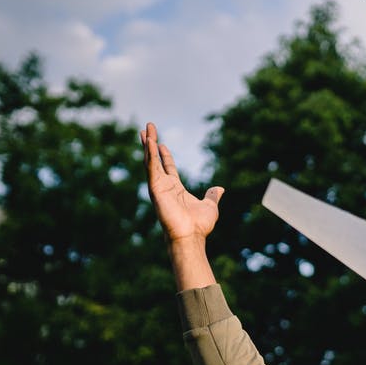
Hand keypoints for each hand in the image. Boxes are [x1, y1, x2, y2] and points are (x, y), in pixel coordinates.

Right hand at [140, 122, 222, 243]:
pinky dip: (150, 154)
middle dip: (151, 144)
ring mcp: (158, 186)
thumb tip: (220, 189)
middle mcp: (164, 186)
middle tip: (147, 129)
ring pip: (151, 161)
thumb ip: (212, 196)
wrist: (191, 236)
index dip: (163, 154)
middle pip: (155, 160)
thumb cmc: (199, 225)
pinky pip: (152, 168)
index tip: (161, 142)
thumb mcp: (210, 205)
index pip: (167, 167)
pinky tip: (150, 142)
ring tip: (145, 129)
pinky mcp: (156, 188)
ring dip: (148, 144)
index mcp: (175, 188)